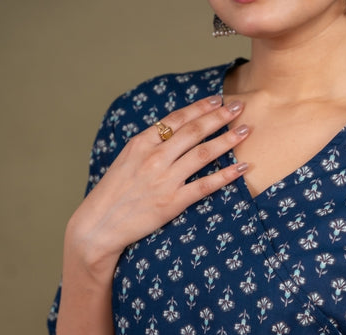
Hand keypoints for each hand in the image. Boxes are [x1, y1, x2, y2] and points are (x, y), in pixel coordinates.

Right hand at [66, 94, 248, 279]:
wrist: (100, 225)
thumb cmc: (112, 194)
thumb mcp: (125, 161)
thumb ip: (147, 147)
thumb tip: (168, 135)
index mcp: (141, 143)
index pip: (176, 119)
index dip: (200, 107)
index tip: (217, 99)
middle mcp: (155, 157)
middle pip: (194, 131)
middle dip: (219, 117)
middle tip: (239, 107)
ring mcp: (165, 179)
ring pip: (203, 153)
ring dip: (227, 140)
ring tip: (245, 131)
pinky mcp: (173, 202)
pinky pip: (205, 185)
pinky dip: (226, 175)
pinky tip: (242, 168)